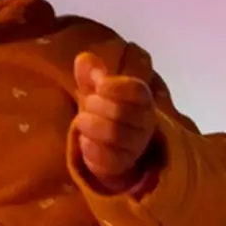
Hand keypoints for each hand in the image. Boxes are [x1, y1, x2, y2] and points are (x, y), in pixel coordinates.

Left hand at [72, 52, 157, 192]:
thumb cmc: (104, 111)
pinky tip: (85, 142)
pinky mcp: (123, 166)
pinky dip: (91, 148)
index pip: (138, 91)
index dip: (119, 86)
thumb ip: (91, 74)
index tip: (101, 85)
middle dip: (97, 105)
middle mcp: (144, 123)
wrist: (111, 147)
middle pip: (123, 112)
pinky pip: (108, 159)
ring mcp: (135, 146)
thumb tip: (84, 59)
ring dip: (92, 126)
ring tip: (82, 121)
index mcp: (141, 99)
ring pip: (116, 136)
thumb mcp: (96, 90)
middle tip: (87, 103)